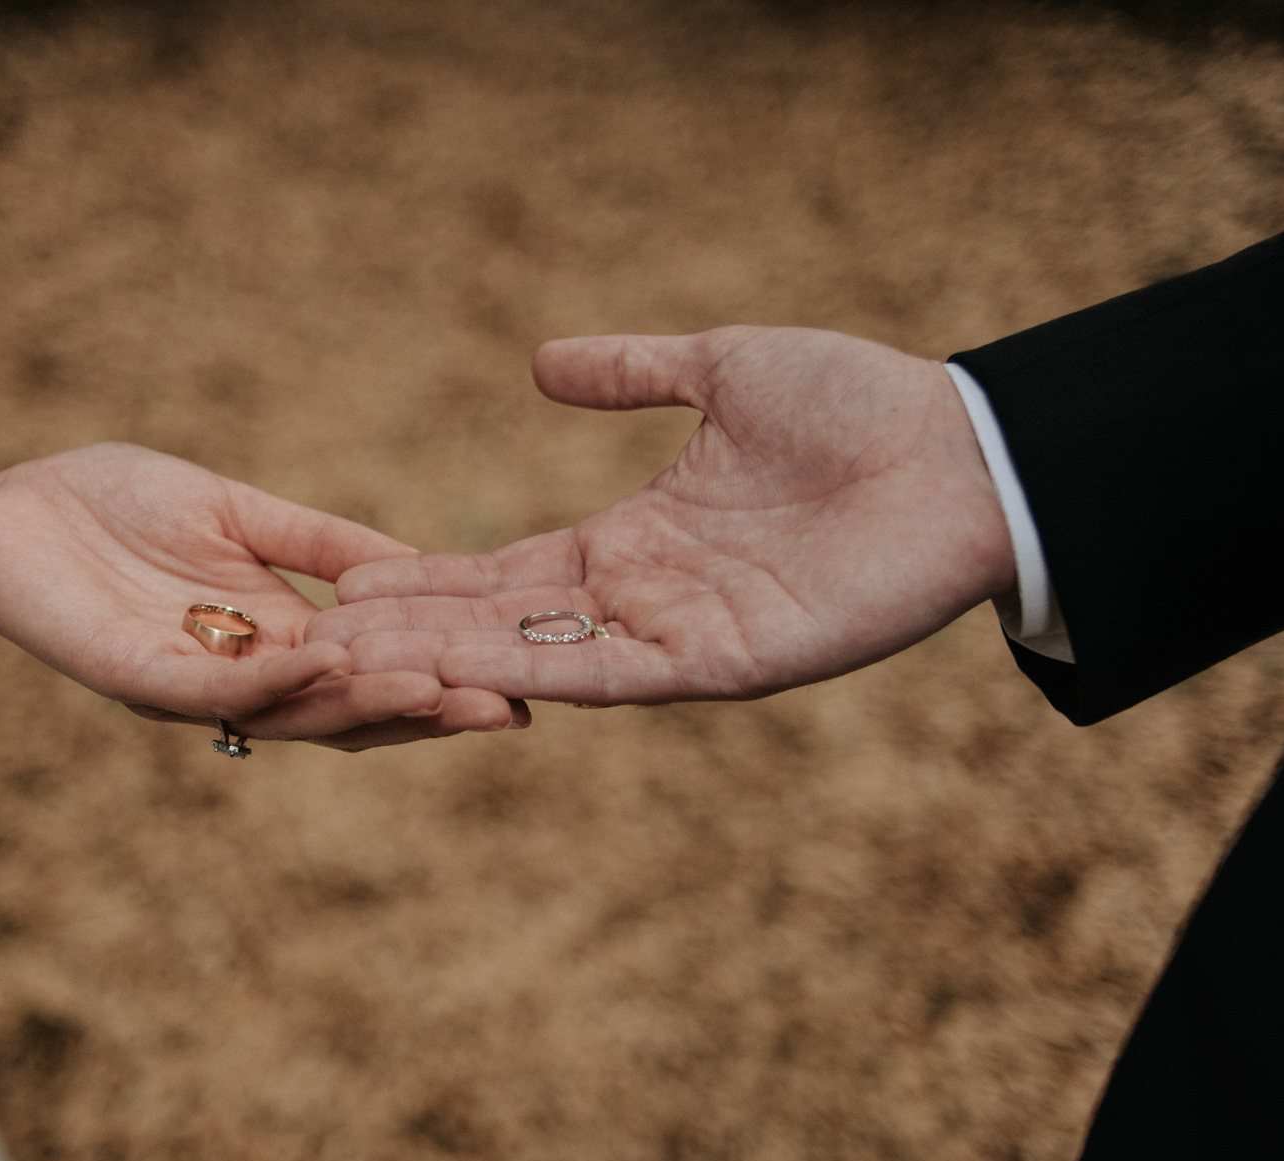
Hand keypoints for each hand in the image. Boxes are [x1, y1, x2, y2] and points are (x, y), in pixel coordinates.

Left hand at [0, 443, 521, 749]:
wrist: (3, 509)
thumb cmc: (110, 503)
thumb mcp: (240, 512)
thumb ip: (322, 542)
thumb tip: (419, 565)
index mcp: (270, 641)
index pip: (368, 674)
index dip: (437, 679)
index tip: (515, 677)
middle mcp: (239, 680)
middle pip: (344, 713)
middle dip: (424, 712)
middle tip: (506, 713)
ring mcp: (190, 688)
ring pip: (292, 712)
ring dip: (366, 704)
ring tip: (439, 693)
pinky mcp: (136, 678)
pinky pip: (218, 689)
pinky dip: (276, 680)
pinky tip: (329, 660)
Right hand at [311, 327, 1016, 704]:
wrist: (962, 449)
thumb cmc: (860, 405)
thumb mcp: (723, 368)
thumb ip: (633, 374)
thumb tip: (538, 364)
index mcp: (638, 539)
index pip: (511, 569)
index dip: (432, 577)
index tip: (351, 583)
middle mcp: (648, 597)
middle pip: (508, 621)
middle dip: (416, 628)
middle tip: (321, 635)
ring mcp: (686, 635)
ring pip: (544, 655)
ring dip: (453, 656)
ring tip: (365, 657)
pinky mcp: (731, 661)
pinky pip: (619, 673)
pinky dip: (542, 672)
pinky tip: (471, 669)